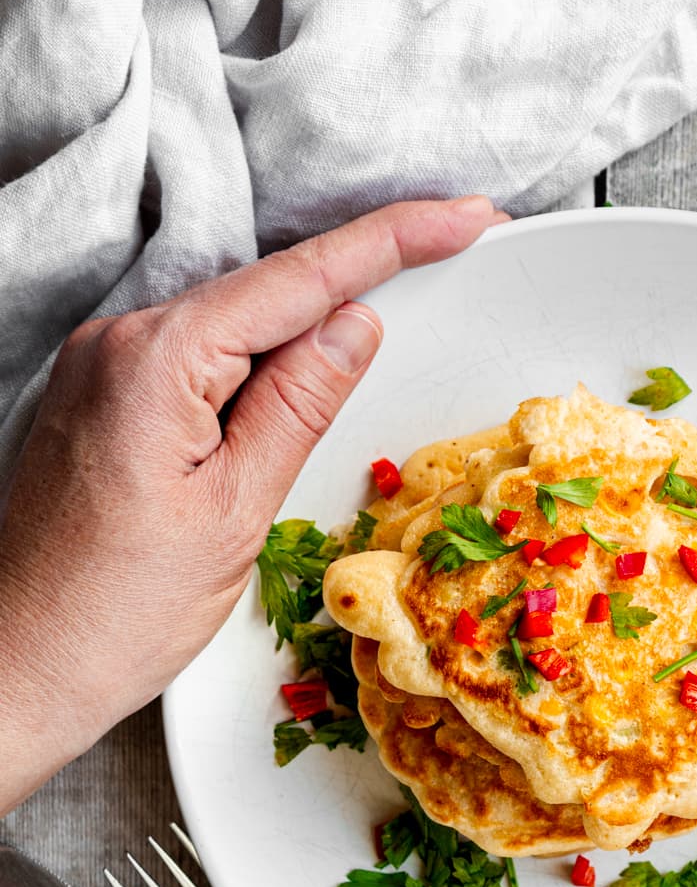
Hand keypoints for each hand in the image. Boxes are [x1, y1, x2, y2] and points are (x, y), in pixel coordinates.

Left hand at [0, 194, 504, 811]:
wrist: (20, 668)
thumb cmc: (115, 614)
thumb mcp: (236, 509)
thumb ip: (298, 406)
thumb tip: (353, 325)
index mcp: (155, 360)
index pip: (298, 278)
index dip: (392, 239)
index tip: (463, 218)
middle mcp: (117, 344)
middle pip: (265, 291)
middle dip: (358, 277)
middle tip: (449, 254)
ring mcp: (102, 370)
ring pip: (233, 326)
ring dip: (308, 332)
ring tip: (382, 343)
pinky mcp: (101, 402)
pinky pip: (198, 359)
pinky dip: (257, 366)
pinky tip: (299, 389)